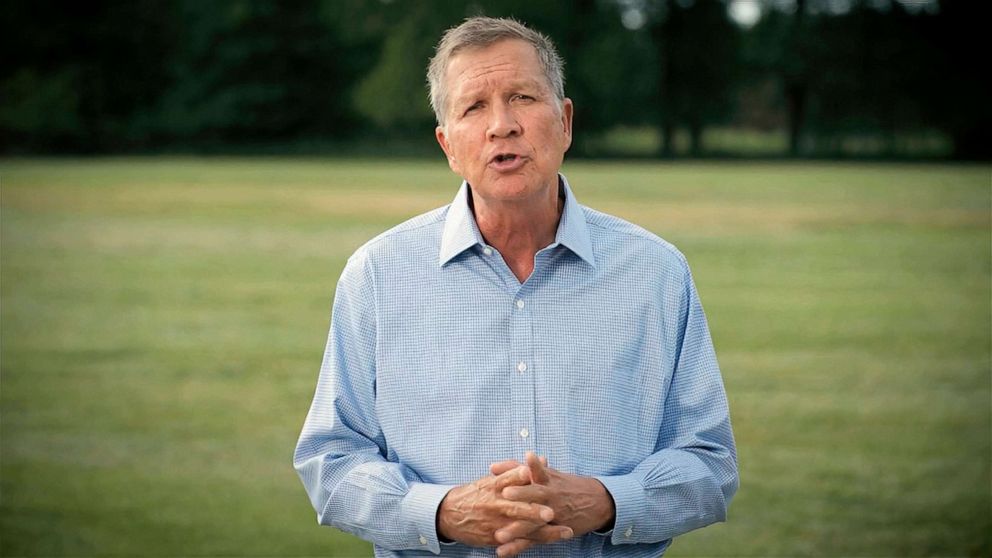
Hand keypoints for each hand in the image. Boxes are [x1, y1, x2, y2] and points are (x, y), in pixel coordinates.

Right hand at [437, 464, 569, 551]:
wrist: (448, 514)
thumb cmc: (475, 494)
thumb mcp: (490, 479)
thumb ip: (515, 471)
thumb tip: (542, 459)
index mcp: (495, 486)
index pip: (511, 479)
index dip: (523, 475)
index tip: (536, 471)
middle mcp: (495, 504)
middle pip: (516, 507)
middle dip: (534, 511)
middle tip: (551, 512)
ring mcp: (495, 522)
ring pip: (519, 528)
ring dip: (540, 531)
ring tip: (562, 532)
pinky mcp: (493, 537)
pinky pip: (513, 542)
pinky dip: (528, 544)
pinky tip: (545, 545)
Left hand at [490, 452, 614, 550]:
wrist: (597, 502)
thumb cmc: (564, 485)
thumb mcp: (545, 473)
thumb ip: (516, 469)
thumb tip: (491, 467)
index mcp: (547, 480)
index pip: (534, 472)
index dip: (523, 469)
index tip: (512, 465)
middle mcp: (550, 497)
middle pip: (535, 495)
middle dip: (521, 495)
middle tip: (505, 494)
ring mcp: (553, 516)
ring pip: (533, 522)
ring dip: (516, 529)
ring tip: (499, 535)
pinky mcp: (551, 533)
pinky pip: (533, 541)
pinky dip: (517, 547)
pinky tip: (502, 552)